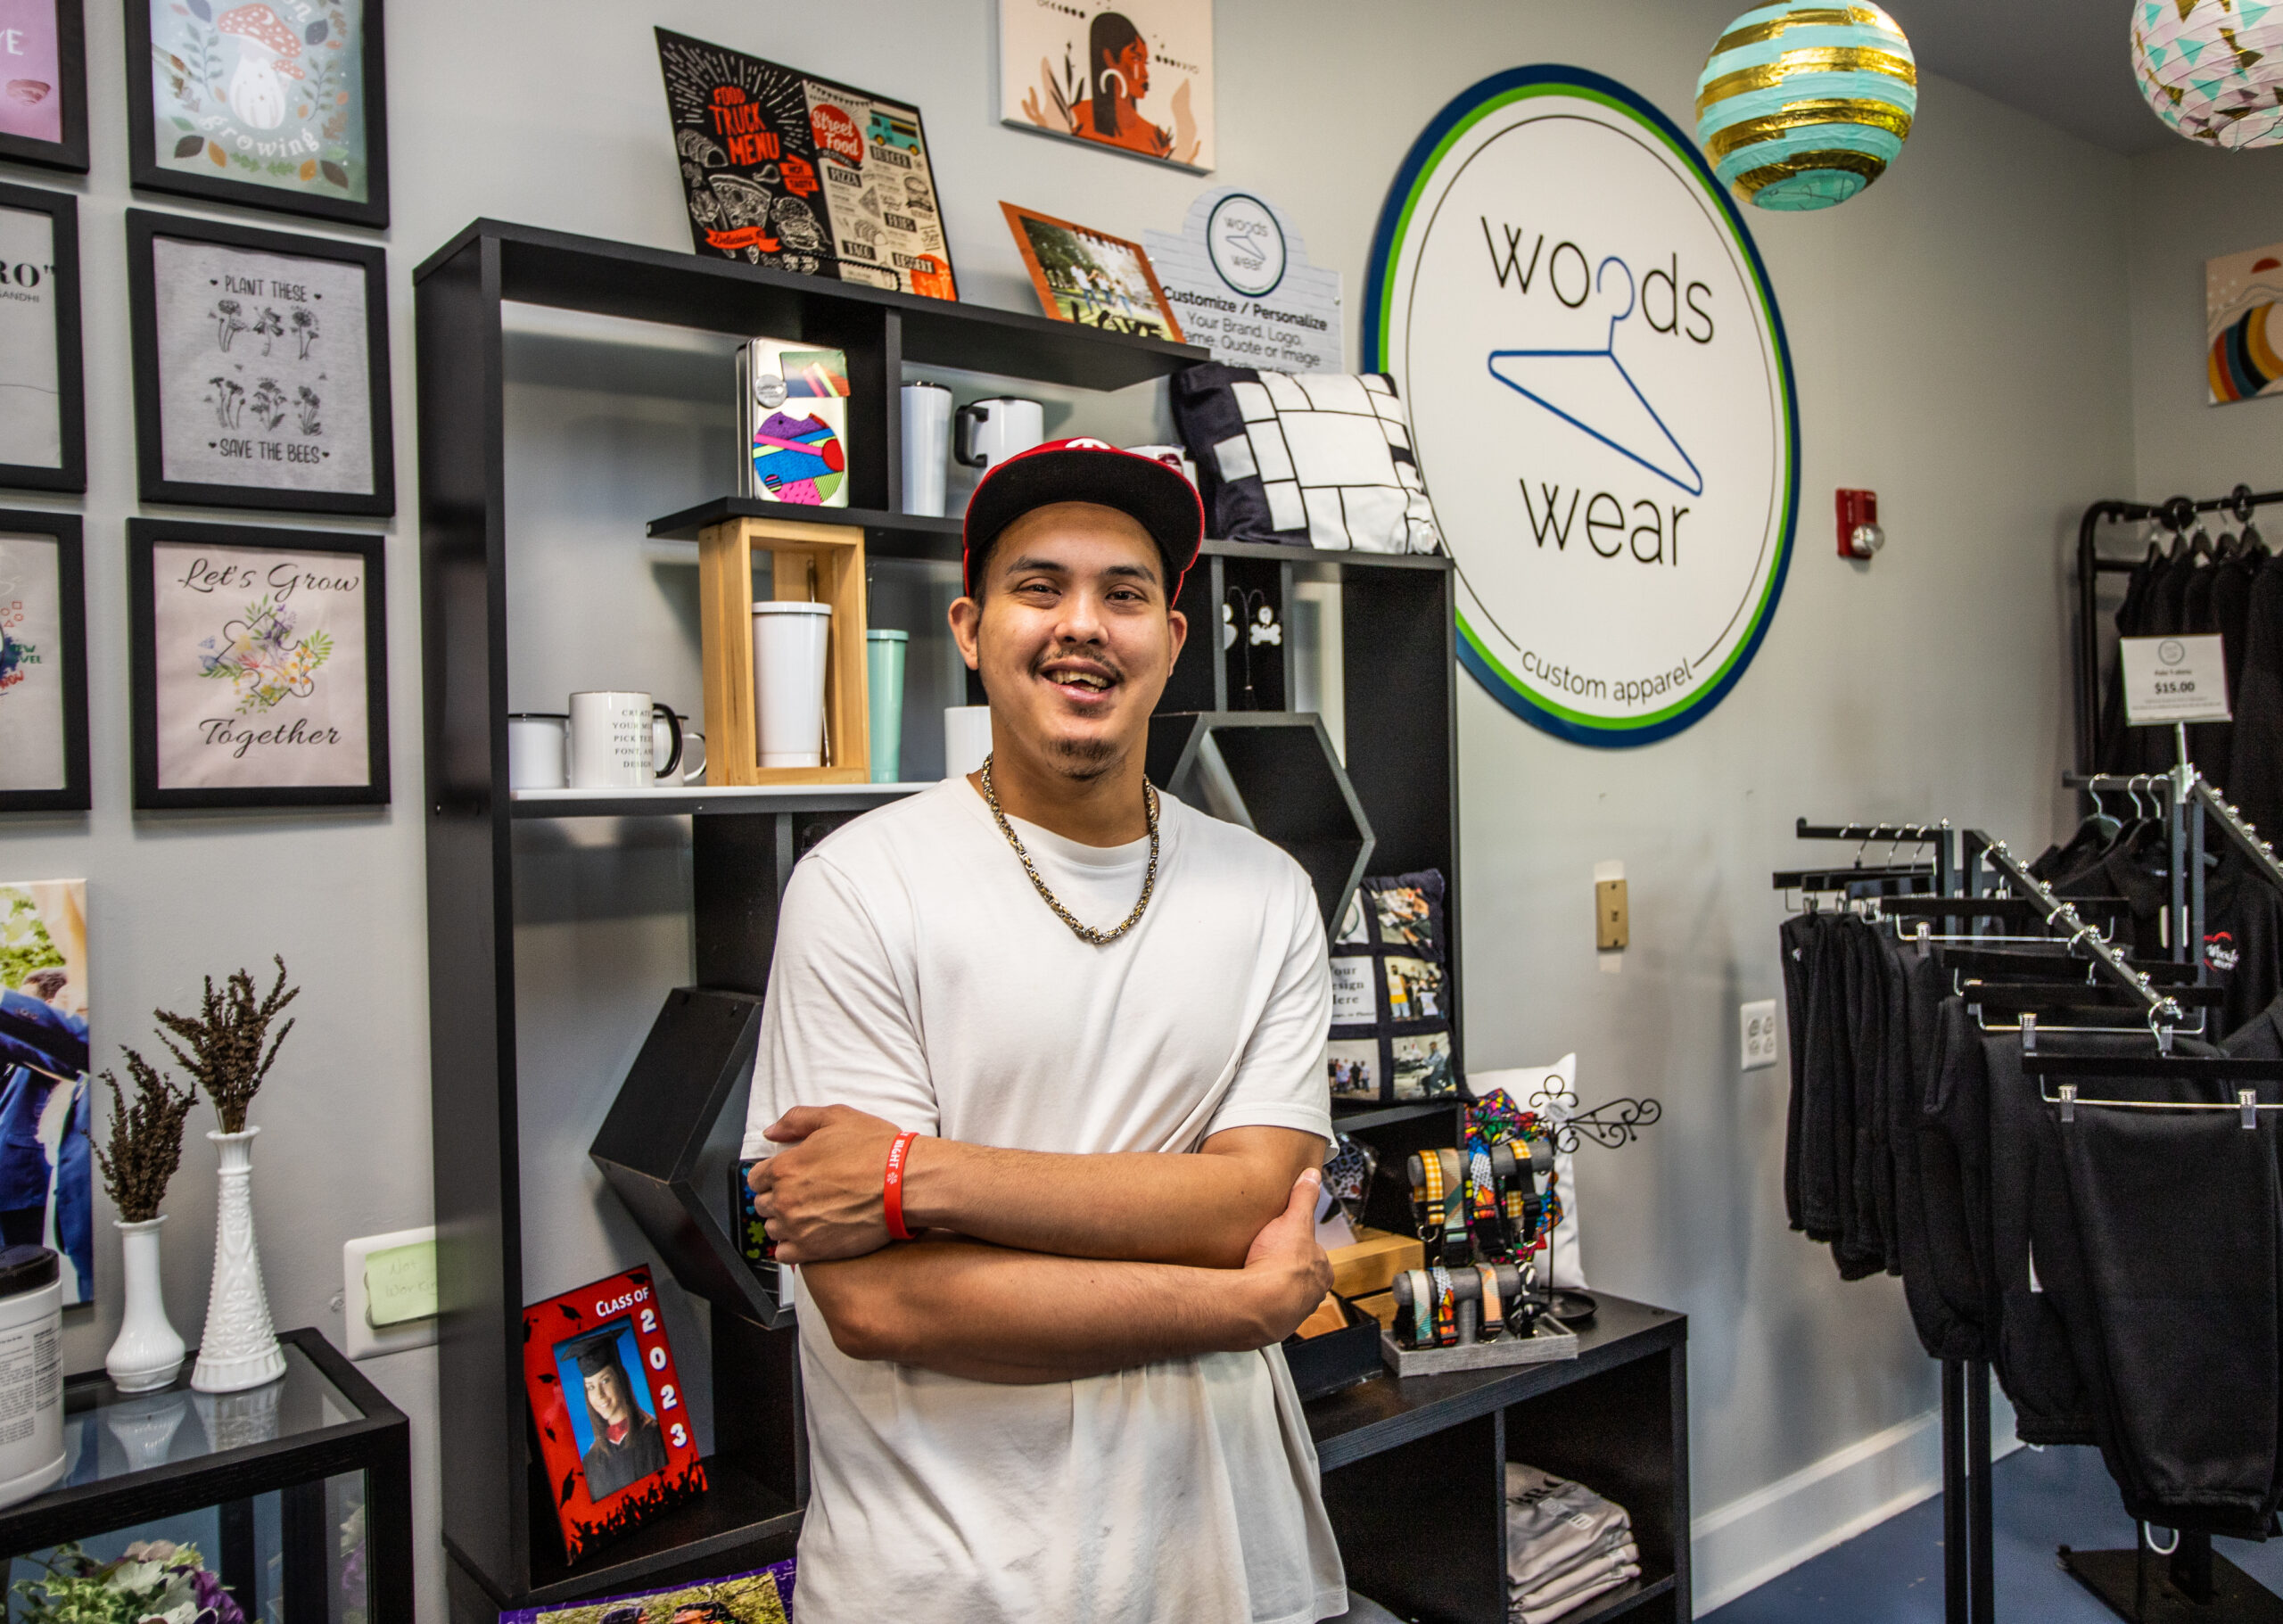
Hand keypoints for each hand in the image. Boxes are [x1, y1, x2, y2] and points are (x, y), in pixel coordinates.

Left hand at [748, 1105, 911, 1263]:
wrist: (904, 1184)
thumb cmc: (876, 1150)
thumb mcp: (836, 1117)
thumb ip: (797, 1120)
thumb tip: (771, 1132)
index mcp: (786, 1167)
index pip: (755, 1179)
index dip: (770, 1177)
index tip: (785, 1179)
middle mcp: (785, 1199)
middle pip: (762, 1205)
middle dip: (778, 1199)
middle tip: (802, 1195)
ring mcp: (797, 1227)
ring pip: (773, 1229)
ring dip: (785, 1223)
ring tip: (809, 1215)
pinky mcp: (813, 1250)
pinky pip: (784, 1255)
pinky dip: (792, 1246)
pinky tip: (810, 1235)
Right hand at [1232, 1169, 1333, 1345]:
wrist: (1258, 1303)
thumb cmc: (1280, 1266)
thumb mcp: (1293, 1220)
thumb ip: (1303, 1197)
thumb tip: (1311, 1177)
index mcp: (1322, 1270)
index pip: (1314, 1253)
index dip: (1299, 1244)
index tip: (1285, 1241)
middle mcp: (1312, 1295)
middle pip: (1301, 1277)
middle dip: (1286, 1269)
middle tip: (1267, 1257)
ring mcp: (1293, 1312)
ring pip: (1285, 1297)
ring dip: (1272, 1288)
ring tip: (1254, 1275)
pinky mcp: (1272, 1325)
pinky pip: (1266, 1311)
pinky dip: (1258, 1303)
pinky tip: (1247, 1293)